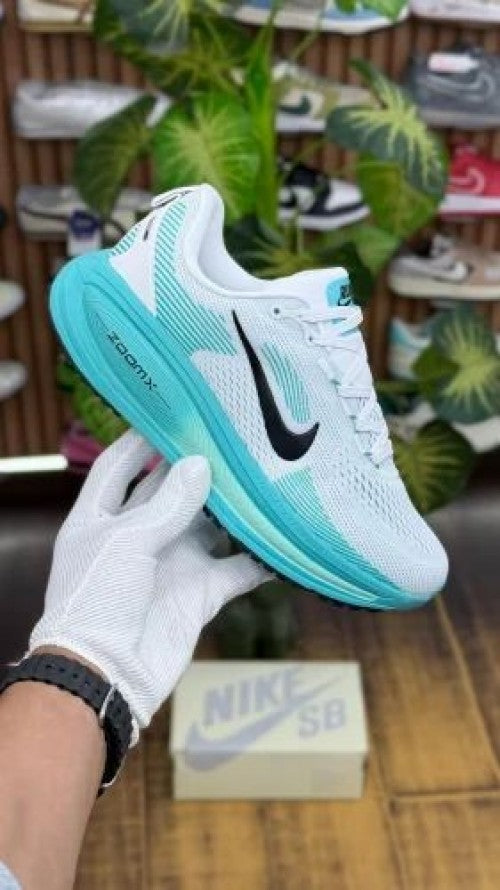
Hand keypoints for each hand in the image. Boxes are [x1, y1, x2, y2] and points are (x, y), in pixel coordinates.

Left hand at [30, 430, 268, 736]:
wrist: (106, 675)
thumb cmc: (97, 600)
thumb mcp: (127, 539)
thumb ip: (168, 502)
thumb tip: (201, 464)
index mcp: (101, 517)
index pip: (119, 465)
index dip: (140, 438)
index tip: (173, 411)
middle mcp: (137, 535)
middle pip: (169, 490)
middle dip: (197, 466)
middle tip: (233, 437)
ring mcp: (171, 563)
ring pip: (209, 525)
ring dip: (233, 507)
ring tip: (265, 476)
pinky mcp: (200, 593)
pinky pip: (238, 569)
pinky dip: (260, 557)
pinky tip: (284, 538)